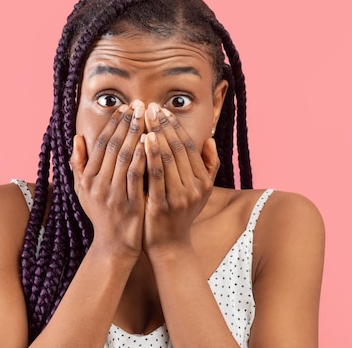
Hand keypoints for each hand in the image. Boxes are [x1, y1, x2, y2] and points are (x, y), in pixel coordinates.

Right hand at [70, 102, 146, 259]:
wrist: (114, 246)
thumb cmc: (101, 215)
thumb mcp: (83, 191)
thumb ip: (79, 164)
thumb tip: (77, 138)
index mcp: (87, 178)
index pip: (100, 144)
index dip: (112, 124)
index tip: (124, 108)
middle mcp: (97, 184)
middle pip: (112, 146)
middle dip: (126, 123)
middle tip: (138, 104)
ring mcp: (113, 194)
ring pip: (124, 157)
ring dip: (135, 134)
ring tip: (145, 116)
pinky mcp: (129, 204)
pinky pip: (136, 176)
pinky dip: (141, 157)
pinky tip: (150, 142)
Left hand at [142, 103, 219, 255]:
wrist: (169, 246)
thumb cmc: (181, 214)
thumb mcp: (201, 191)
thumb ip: (208, 166)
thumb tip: (209, 139)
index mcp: (202, 180)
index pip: (189, 146)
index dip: (175, 126)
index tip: (162, 109)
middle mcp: (194, 187)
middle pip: (177, 148)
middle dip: (163, 124)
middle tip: (149, 106)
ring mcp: (179, 197)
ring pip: (167, 158)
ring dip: (156, 134)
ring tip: (144, 117)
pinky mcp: (162, 205)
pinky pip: (155, 176)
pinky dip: (150, 156)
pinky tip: (142, 141)